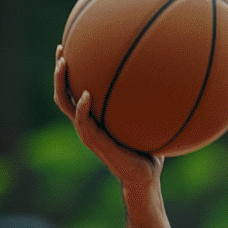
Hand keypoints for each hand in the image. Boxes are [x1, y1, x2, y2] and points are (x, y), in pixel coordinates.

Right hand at [52, 45, 162, 188]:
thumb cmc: (149, 151)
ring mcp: (88, 133)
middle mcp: (87, 124)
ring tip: (64, 64)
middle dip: (59, 72)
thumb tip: (168, 77)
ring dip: (62, 84)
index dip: (69, 73)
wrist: (145, 178)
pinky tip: (87, 95)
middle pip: (63, 93)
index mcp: (95, 119)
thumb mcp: (147, 122)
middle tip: (61, 50)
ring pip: (65, 104)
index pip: (75, 92)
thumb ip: (149, 104)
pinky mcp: (95, 142)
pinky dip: (82, 108)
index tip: (70, 49)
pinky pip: (84, 122)